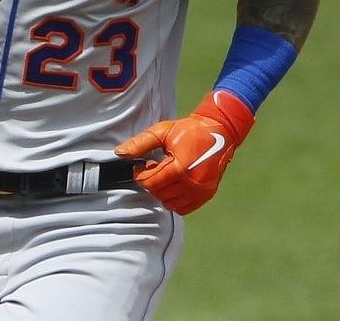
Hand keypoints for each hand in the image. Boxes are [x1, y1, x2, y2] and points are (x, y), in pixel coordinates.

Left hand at [114, 90, 254, 214]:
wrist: (220, 131)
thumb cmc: (189, 130)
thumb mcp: (163, 131)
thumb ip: (140, 143)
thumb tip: (119, 153)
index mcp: (180, 168)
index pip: (150, 182)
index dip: (140, 175)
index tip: (142, 165)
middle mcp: (191, 183)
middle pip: (158, 193)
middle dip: (151, 181)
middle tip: (155, 167)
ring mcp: (200, 191)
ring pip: (169, 203)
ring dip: (162, 191)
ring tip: (165, 174)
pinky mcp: (206, 195)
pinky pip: (183, 208)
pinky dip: (175, 200)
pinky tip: (175, 184)